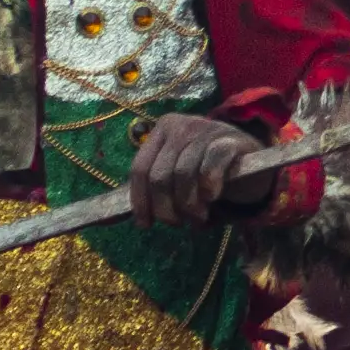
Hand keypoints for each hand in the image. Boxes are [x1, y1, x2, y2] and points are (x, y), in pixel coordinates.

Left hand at [128, 111, 278, 227]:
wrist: (250, 160)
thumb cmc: (203, 171)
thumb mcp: (173, 175)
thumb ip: (144, 192)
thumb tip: (99, 220)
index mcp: (162, 130)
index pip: (139, 169)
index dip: (140, 201)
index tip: (146, 224)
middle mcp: (182, 125)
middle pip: (160, 176)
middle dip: (166, 208)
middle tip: (177, 223)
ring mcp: (207, 129)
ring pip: (184, 176)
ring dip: (189, 206)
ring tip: (197, 217)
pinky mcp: (230, 139)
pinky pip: (210, 168)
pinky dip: (208, 190)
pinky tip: (212, 199)